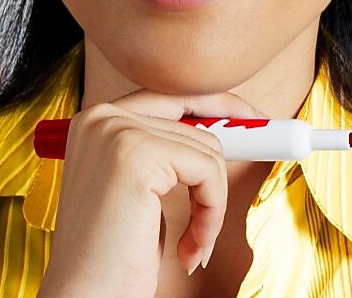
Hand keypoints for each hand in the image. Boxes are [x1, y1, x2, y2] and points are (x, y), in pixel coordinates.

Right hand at [36, 89, 266, 297]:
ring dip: (212, 202)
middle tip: (252, 170)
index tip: (255, 120)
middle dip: (226, 157)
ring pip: (208, 148)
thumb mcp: (141, 190)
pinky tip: (191, 246)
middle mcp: (100, 117)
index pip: (172, 95)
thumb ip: (168, 152)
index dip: (219, 105)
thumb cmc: (114, 256)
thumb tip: (230, 124)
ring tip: (193, 242)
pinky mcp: (135, 154)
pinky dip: (212, 212)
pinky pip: (208, 171)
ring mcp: (115, 131)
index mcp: (96, 121)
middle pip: (196, 118)